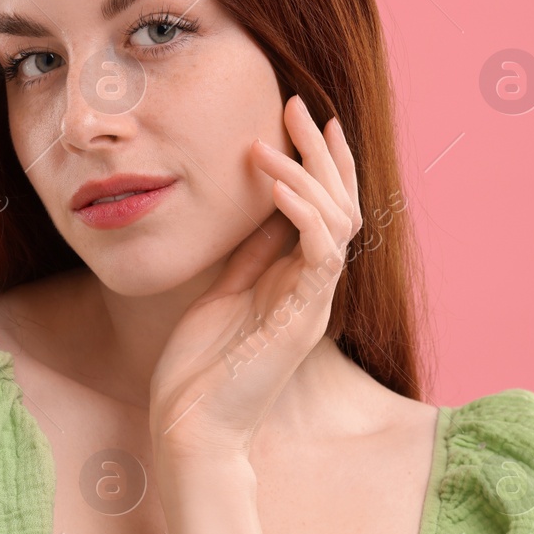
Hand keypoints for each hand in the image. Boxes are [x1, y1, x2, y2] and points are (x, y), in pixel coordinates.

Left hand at [147, 94, 361, 463]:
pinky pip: (318, 254)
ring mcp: (311, 304)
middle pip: (341, 205)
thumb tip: (258, 211)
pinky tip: (277, 185)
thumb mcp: (220, 293)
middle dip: (322, 152)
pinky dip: (303, 214)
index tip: (302, 118)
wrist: (192, 427)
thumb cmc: (199, 369)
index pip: (324, 209)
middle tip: (297, 106)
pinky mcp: (300, 320)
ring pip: (336, 222)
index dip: (320, 162)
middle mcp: (313, 289)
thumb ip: (247, 257)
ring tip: (273, 140)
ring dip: (307, 174)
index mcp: (295, 281)